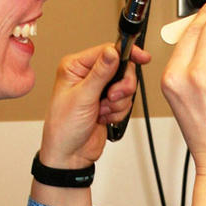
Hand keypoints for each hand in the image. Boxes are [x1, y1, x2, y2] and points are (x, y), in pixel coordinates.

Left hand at [39, 42, 149, 169]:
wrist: (69, 155)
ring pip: (125, 86)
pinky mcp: (107, 103)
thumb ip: (100, 73)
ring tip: (101, 111)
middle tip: (111, 98)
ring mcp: (99, 90)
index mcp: (76, 67)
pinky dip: (118, 112)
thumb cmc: (63, 128)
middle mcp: (87, 75)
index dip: (126, 54)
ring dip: (118, 103)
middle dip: (121, 86)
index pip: (107, 50)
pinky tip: (103, 118)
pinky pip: (125, 101)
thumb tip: (112, 52)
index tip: (141, 57)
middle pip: (121, 68)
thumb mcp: (82, 97)